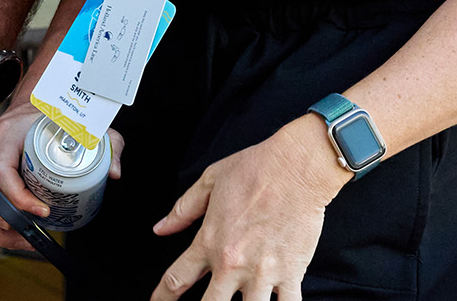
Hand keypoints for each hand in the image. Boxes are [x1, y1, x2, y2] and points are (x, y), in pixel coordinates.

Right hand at [0, 103, 125, 251]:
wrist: (35, 104)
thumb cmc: (55, 116)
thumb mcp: (85, 126)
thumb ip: (107, 144)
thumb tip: (114, 173)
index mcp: (10, 133)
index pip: (0, 169)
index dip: (16, 198)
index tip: (42, 212)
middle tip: (18, 227)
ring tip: (17, 236)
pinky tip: (11, 232)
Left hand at [149, 114, 349, 300]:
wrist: (296, 168)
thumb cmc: (254, 169)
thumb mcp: (209, 183)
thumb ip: (183, 210)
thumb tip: (160, 228)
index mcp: (209, 241)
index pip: (176, 279)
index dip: (161, 297)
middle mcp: (232, 263)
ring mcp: (262, 272)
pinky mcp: (291, 274)